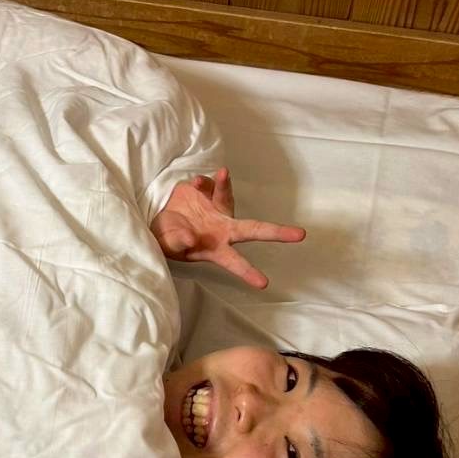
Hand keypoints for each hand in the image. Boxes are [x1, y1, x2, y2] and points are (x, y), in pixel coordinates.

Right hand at [149, 168, 304, 289]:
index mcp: (215, 249)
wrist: (158, 219)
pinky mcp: (207, 192)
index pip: (234, 263)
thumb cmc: (168, 239)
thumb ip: (178, 243)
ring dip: (225, 186)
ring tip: (222, 174)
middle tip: (300, 236)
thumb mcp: (168, 246)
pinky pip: (211, 184)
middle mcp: (223, 229)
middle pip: (253, 230)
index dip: (247, 272)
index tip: (263, 283)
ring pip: (228, 197)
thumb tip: (192, 238)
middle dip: (276, 233)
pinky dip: (204, 182)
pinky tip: (195, 183)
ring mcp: (217, 209)